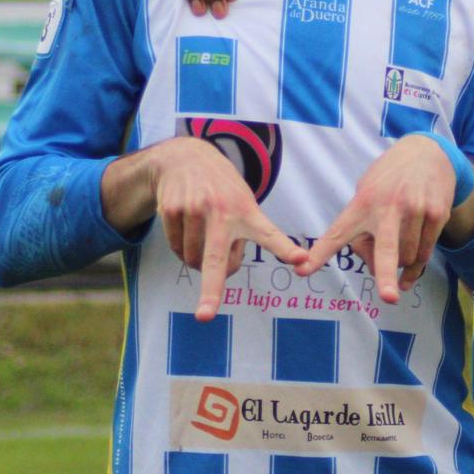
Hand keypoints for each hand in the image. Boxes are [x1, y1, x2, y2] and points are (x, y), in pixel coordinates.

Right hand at [151, 138, 305, 320]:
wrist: (185, 157)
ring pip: (193, 259)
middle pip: (217, 258)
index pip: (270, 233)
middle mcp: (221, 210)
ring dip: (198, 262)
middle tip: (205, 315)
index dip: (286, 249)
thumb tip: (222, 272)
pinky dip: (181, 248)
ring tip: (204, 237)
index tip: (302, 260)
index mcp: (246, 210)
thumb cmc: (221, 189)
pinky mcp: (172, 210)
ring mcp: (194, 210)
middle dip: (211, 290)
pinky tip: (187, 228)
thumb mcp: (241, 201)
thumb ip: (240, 235)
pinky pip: (176, 248)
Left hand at [298, 135, 454, 302]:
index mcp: (362, 202)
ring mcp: (415, 209)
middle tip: (388, 297)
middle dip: (386, 274)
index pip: (337, 232)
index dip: (319, 253)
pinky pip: (425, 253)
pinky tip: (410, 272)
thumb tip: (374, 264)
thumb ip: (364, 229)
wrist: (426, 153)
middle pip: (385, 248)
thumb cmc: (388, 180)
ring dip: (400, 268)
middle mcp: (388, 206)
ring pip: (407, 258)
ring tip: (396, 257)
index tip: (301, 270)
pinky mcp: (437, 214)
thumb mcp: (367, 192)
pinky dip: (417, 266)